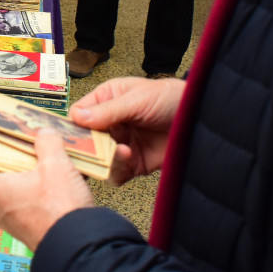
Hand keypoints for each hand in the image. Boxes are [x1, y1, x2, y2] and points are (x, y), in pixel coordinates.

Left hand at [0, 130, 94, 251]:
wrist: (77, 247)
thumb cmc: (59, 208)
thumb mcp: (56, 164)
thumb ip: (47, 142)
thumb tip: (45, 133)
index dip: (10, 142)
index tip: (23, 134)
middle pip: (11, 171)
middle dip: (29, 159)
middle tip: (46, 147)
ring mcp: (13, 220)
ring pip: (25, 188)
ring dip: (41, 177)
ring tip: (60, 166)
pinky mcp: (29, 230)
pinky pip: (34, 204)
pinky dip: (47, 194)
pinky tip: (64, 186)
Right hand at [69, 75, 185, 185]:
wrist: (199, 117)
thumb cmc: (169, 98)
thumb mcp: (137, 99)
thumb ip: (108, 110)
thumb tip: (77, 117)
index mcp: (105, 100)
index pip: (79, 115)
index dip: (74, 127)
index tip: (74, 136)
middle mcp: (110, 124)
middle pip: (85, 141)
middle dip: (88, 148)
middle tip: (93, 150)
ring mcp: (121, 144)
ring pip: (98, 159)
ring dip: (105, 158)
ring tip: (122, 151)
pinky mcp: (134, 163)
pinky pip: (116, 173)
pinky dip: (117, 170)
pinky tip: (129, 158)